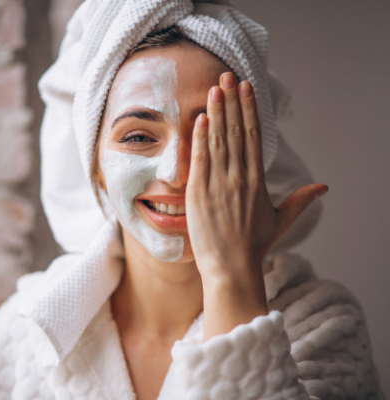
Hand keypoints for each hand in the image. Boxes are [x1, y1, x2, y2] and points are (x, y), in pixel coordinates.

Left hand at [185, 72, 327, 335]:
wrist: (231, 268)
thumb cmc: (255, 246)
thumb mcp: (281, 220)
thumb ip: (301, 199)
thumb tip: (323, 186)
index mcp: (257, 180)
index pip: (253, 136)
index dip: (248, 110)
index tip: (246, 89)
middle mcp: (238, 177)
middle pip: (235, 131)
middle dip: (231, 102)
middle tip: (227, 77)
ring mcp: (217, 184)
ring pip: (217, 141)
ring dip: (215, 112)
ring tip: (214, 89)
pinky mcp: (198, 193)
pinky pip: (199, 160)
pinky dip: (199, 139)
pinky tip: (200, 119)